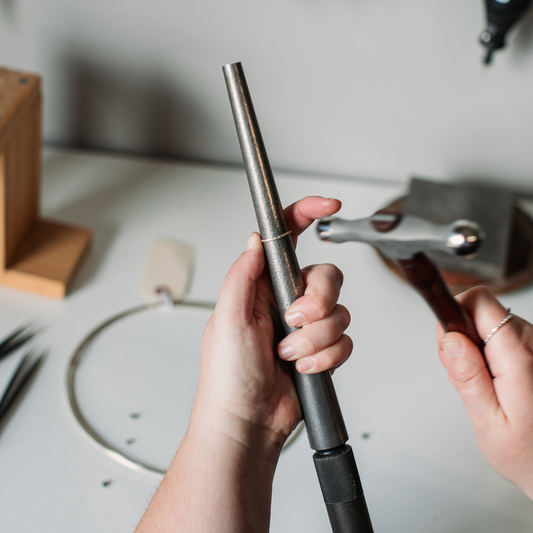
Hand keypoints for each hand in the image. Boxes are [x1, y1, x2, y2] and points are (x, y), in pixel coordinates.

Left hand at [191, 196, 351, 459]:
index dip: (307, 214)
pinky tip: (303, 367)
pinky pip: (344, 340)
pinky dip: (326, 356)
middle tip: (295, 319)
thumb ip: (242, 274)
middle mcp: (285, 301)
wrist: (246, 421)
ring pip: (339, 311)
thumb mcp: (227, 317)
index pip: (286, 238)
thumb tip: (256, 239)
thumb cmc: (227, 376)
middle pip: (326, 276)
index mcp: (260, 285)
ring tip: (288, 353)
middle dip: (317, 300)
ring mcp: (305, 326)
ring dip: (316, 337)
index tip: (327, 205)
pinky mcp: (322, 349)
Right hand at [437, 286, 532, 498]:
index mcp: (519, 357)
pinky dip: (488, 356)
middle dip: (460, 337)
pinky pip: (500, 337)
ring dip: (474, 349)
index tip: (449, 343)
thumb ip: (468, 376)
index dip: (454, 314)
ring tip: (481, 386)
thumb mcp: (488, 421)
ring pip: (488, 324)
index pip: (479, 301)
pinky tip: (492, 383)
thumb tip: (450, 339)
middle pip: (480, 311)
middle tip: (463, 376)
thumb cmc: (527, 453)